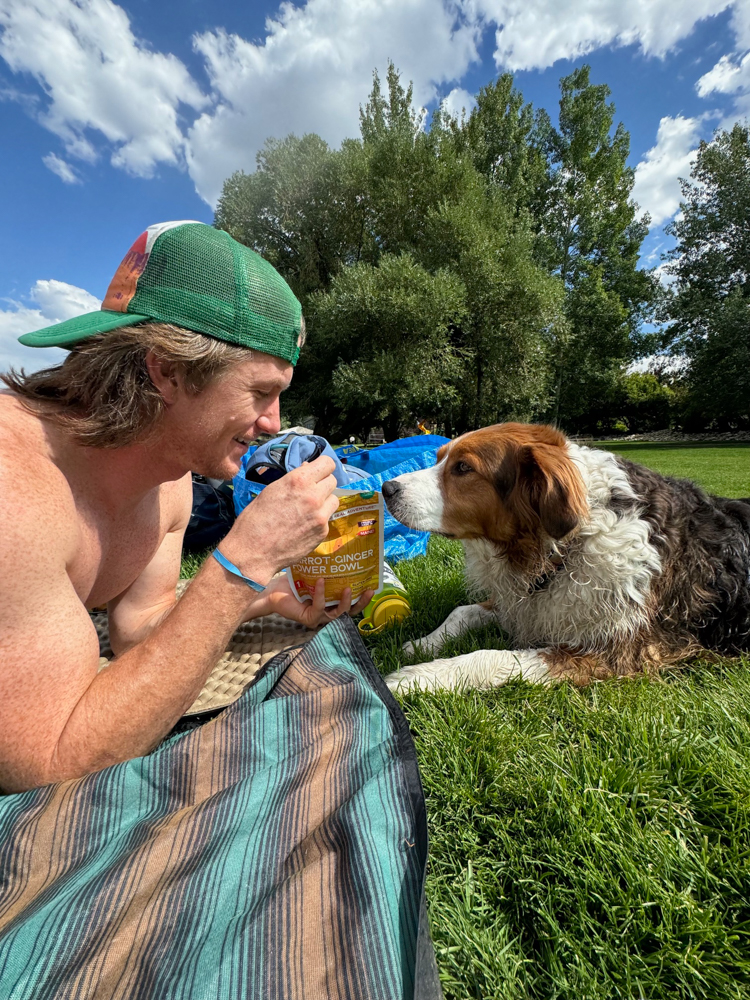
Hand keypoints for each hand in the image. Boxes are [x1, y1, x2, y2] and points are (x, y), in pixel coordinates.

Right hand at [221, 456, 338, 581]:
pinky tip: (304, 526)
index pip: (327, 463)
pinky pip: (327, 519)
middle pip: (333, 481)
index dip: (322, 468)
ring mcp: (320, 515)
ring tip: (309, 509)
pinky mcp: (322, 532)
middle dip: (322, 484)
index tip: (316, 473)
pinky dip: (319, 520)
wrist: (253, 552)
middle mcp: (313, 496)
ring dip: (325, 501)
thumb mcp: (271, 491)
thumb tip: (307, 469)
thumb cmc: (255, 520)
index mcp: (298, 481)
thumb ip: (293, 479)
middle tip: (310, 492)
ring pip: (334, 500)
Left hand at [253, 577, 373, 628]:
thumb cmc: (292, 582)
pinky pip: (320, 607)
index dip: (363, 597)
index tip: (372, 585)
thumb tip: (339, 545)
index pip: (351, 603)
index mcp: (331, 603)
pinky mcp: (309, 619)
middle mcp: (327, 612)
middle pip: (349, 611)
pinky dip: (321, 594)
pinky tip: (321, 581)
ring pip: (337, 613)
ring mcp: (319, 618)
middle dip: (360, 602)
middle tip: (368, 590)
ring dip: (344, 601)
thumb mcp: (314, 573)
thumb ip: (327, 568)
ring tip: (347, 587)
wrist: (272, 590)